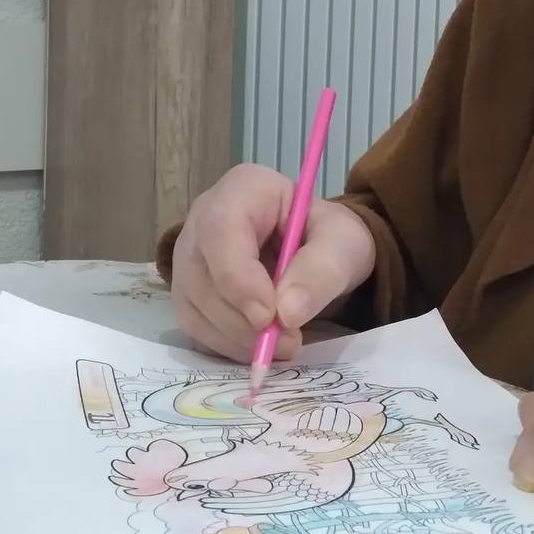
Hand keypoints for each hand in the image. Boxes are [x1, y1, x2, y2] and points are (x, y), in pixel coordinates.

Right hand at [170, 164, 376, 362]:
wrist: (319, 253)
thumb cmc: (329, 238)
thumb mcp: (343, 244)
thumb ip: (322, 270)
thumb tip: (287, 312)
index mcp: (244, 189)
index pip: (220, 229)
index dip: (237, 276)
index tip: (269, 315)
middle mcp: (204, 217)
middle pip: (199, 271)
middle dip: (240, 318)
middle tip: (287, 340)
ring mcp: (191, 255)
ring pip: (193, 304)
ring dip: (235, 337)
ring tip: (283, 343)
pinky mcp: (189, 290)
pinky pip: (194, 325)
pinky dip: (227, 345)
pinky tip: (260, 345)